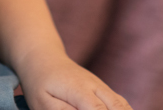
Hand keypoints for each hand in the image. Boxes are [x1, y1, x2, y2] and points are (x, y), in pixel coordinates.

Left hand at [16, 49, 131, 109]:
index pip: (97, 109)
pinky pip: (121, 103)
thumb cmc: (40, 83)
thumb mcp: (42, 100)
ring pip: (122, 105)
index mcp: (78, 89)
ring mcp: (102, 86)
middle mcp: (95, 86)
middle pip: (116, 106)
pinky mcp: (104, 90)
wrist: (45, 58)